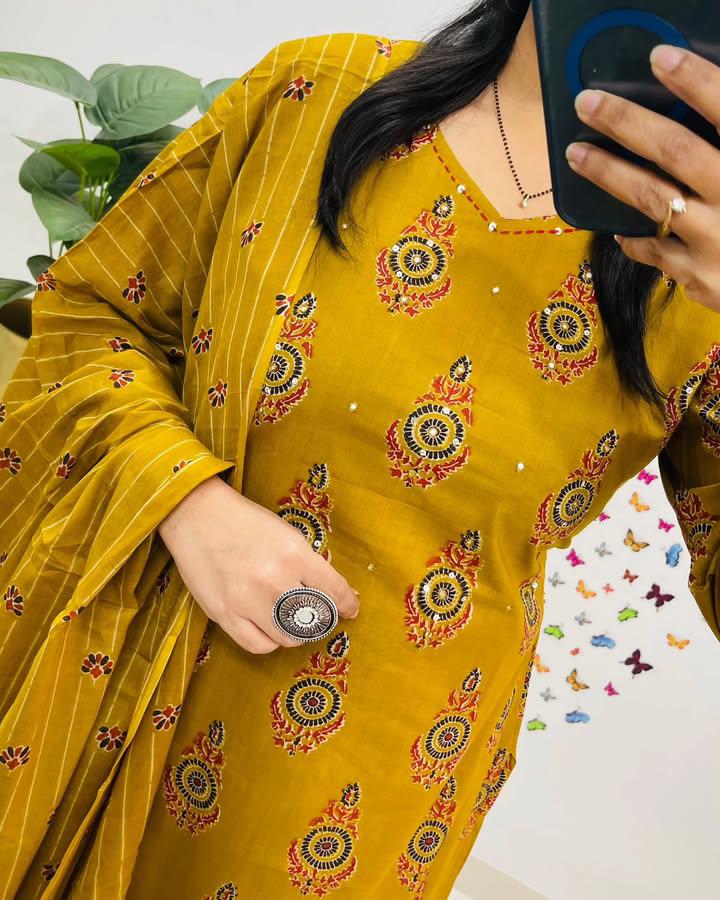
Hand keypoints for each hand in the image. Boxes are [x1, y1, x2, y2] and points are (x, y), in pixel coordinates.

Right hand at [157, 474, 359, 653]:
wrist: (197, 515)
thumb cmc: (245, 522)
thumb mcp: (286, 534)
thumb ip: (309, 564)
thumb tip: (335, 593)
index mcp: (294, 554)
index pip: (334, 592)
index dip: (347, 605)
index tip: (350, 609)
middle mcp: (274, 580)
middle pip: (314, 619)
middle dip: (320, 618)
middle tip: (316, 613)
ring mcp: (247, 600)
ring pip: (288, 638)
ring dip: (295, 631)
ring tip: (289, 618)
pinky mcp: (224, 615)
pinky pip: (259, 646)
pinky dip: (270, 640)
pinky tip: (268, 626)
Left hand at [564, 43, 719, 313]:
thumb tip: (705, 113)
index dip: (695, 81)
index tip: (659, 57)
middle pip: (676, 151)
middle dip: (628, 124)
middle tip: (588, 103)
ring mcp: (715, 242)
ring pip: (652, 200)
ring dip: (609, 174)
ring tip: (577, 154)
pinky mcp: (699, 278)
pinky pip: (654, 251)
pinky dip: (634, 237)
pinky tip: (619, 226)